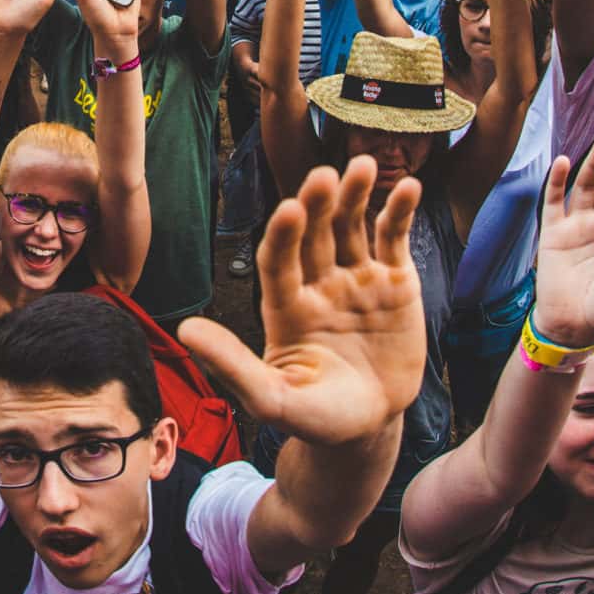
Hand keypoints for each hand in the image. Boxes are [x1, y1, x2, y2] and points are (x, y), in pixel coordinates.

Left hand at [179, 156, 425, 444]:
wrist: (369, 427)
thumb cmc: (316, 417)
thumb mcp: (272, 399)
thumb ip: (232, 365)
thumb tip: (185, 330)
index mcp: (285, 305)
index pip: (279, 260)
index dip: (284, 235)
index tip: (289, 210)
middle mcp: (318, 282)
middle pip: (315, 234)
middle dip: (318, 205)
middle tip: (323, 177)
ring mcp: (357, 278)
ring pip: (352, 227)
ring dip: (356, 196)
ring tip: (361, 166)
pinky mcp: (394, 282)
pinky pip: (392, 239)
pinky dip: (398, 211)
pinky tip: (408, 186)